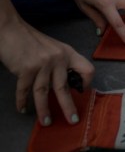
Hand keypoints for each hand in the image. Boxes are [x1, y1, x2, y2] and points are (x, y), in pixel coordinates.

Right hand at [0, 0, 94, 125]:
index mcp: (68, 53)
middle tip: (72, 120)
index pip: (87, 69)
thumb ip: (60, 64)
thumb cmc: (30, 41)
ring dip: (44, 110)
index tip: (81, 92)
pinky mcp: (26, 68)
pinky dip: (22, 101)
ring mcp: (42, 63)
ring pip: (44, 92)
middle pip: (65, 87)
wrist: (9, 29)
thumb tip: (65, 84)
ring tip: (46, 122)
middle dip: (69, 106)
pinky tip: (22, 109)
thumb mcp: (52, 49)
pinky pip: (25, 90)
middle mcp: (58, 58)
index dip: (86, 82)